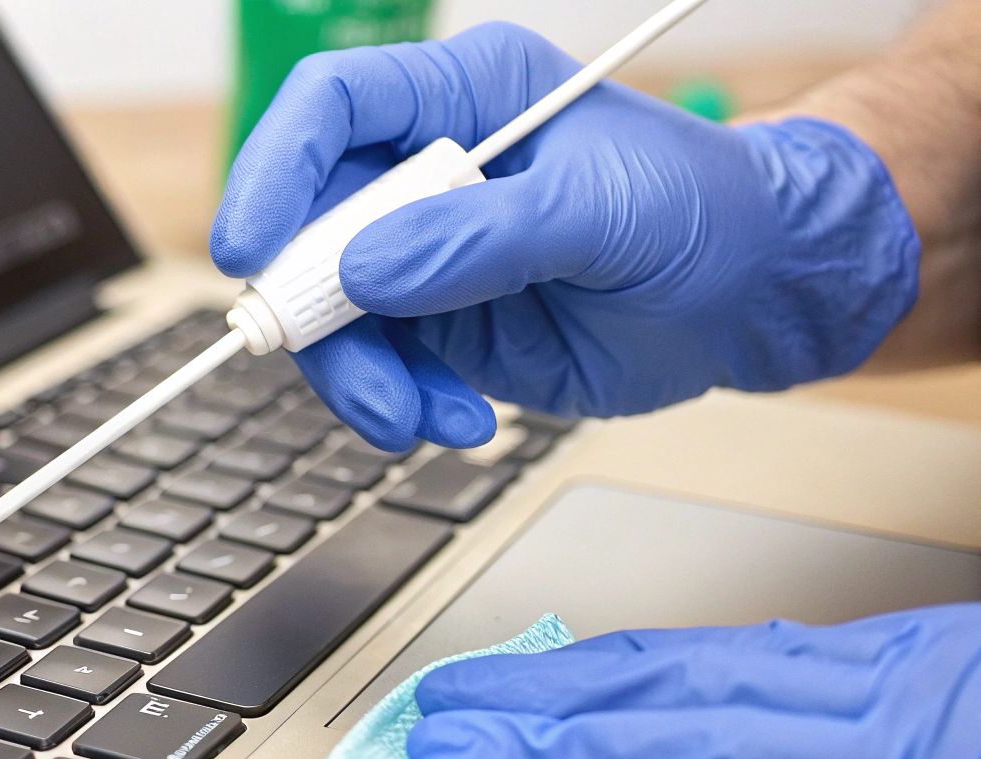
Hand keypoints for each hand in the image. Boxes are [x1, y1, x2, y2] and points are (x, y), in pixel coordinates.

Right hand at [211, 23, 918, 451]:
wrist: (748, 296)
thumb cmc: (701, 213)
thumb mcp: (602, 212)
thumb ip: (483, 236)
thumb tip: (369, 270)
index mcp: (463, 98)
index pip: (333, 108)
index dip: (275, 170)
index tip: (250, 248)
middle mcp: (425, 170)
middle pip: (307, 224)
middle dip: (311, 306)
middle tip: (342, 362)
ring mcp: (422, 253)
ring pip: (328, 313)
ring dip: (358, 376)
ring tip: (415, 416)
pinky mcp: (436, 324)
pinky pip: (376, 368)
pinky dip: (400, 406)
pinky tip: (459, 421)